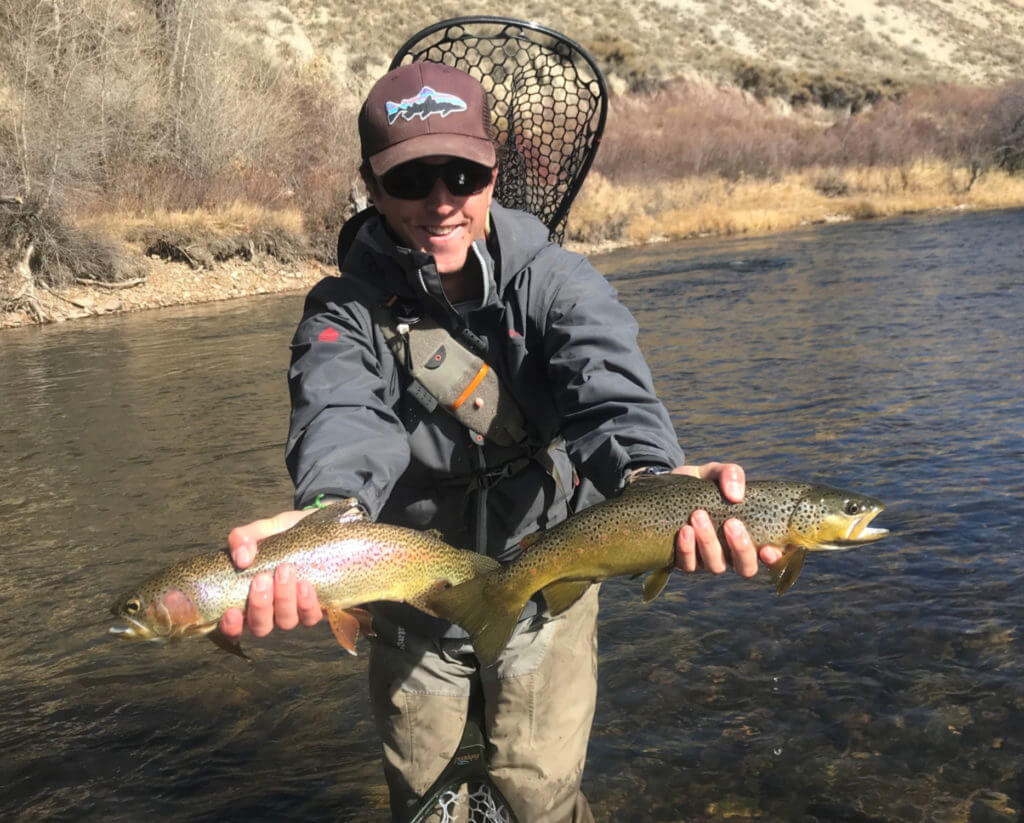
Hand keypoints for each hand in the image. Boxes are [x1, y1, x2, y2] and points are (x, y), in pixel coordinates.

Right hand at [218, 510, 323, 637]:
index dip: (231, 626)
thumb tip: (241, 558)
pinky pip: (311, 617)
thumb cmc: (281, 536)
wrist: (316, 527)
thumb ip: (242, 539)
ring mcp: (293, 612)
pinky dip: (306, 604)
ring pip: (286, 622)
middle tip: (262, 578)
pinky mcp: (315, 607)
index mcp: (248, 598)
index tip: (232, 611)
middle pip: (260, 627)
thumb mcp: (260, 530)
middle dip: (260, 606)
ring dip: (283, 599)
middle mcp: (270, 611)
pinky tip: (304, 584)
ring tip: (285, 571)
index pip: (233, 626)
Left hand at [672, 462, 782, 577]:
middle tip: (731, 523)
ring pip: (716, 566)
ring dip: (709, 543)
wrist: (666, 487)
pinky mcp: (686, 561)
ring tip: (699, 516)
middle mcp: (733, 553)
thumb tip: (736, 495)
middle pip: (746, 568)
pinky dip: (687, 549)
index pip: (773, 556)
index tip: (768, 548)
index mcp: (750, 535)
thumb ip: (731, 475)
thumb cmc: (702, 483)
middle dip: (741, 548)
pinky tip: (684, 530)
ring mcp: (709, 560)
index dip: (776, 558)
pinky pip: (689, 565)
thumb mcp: (716, 472)